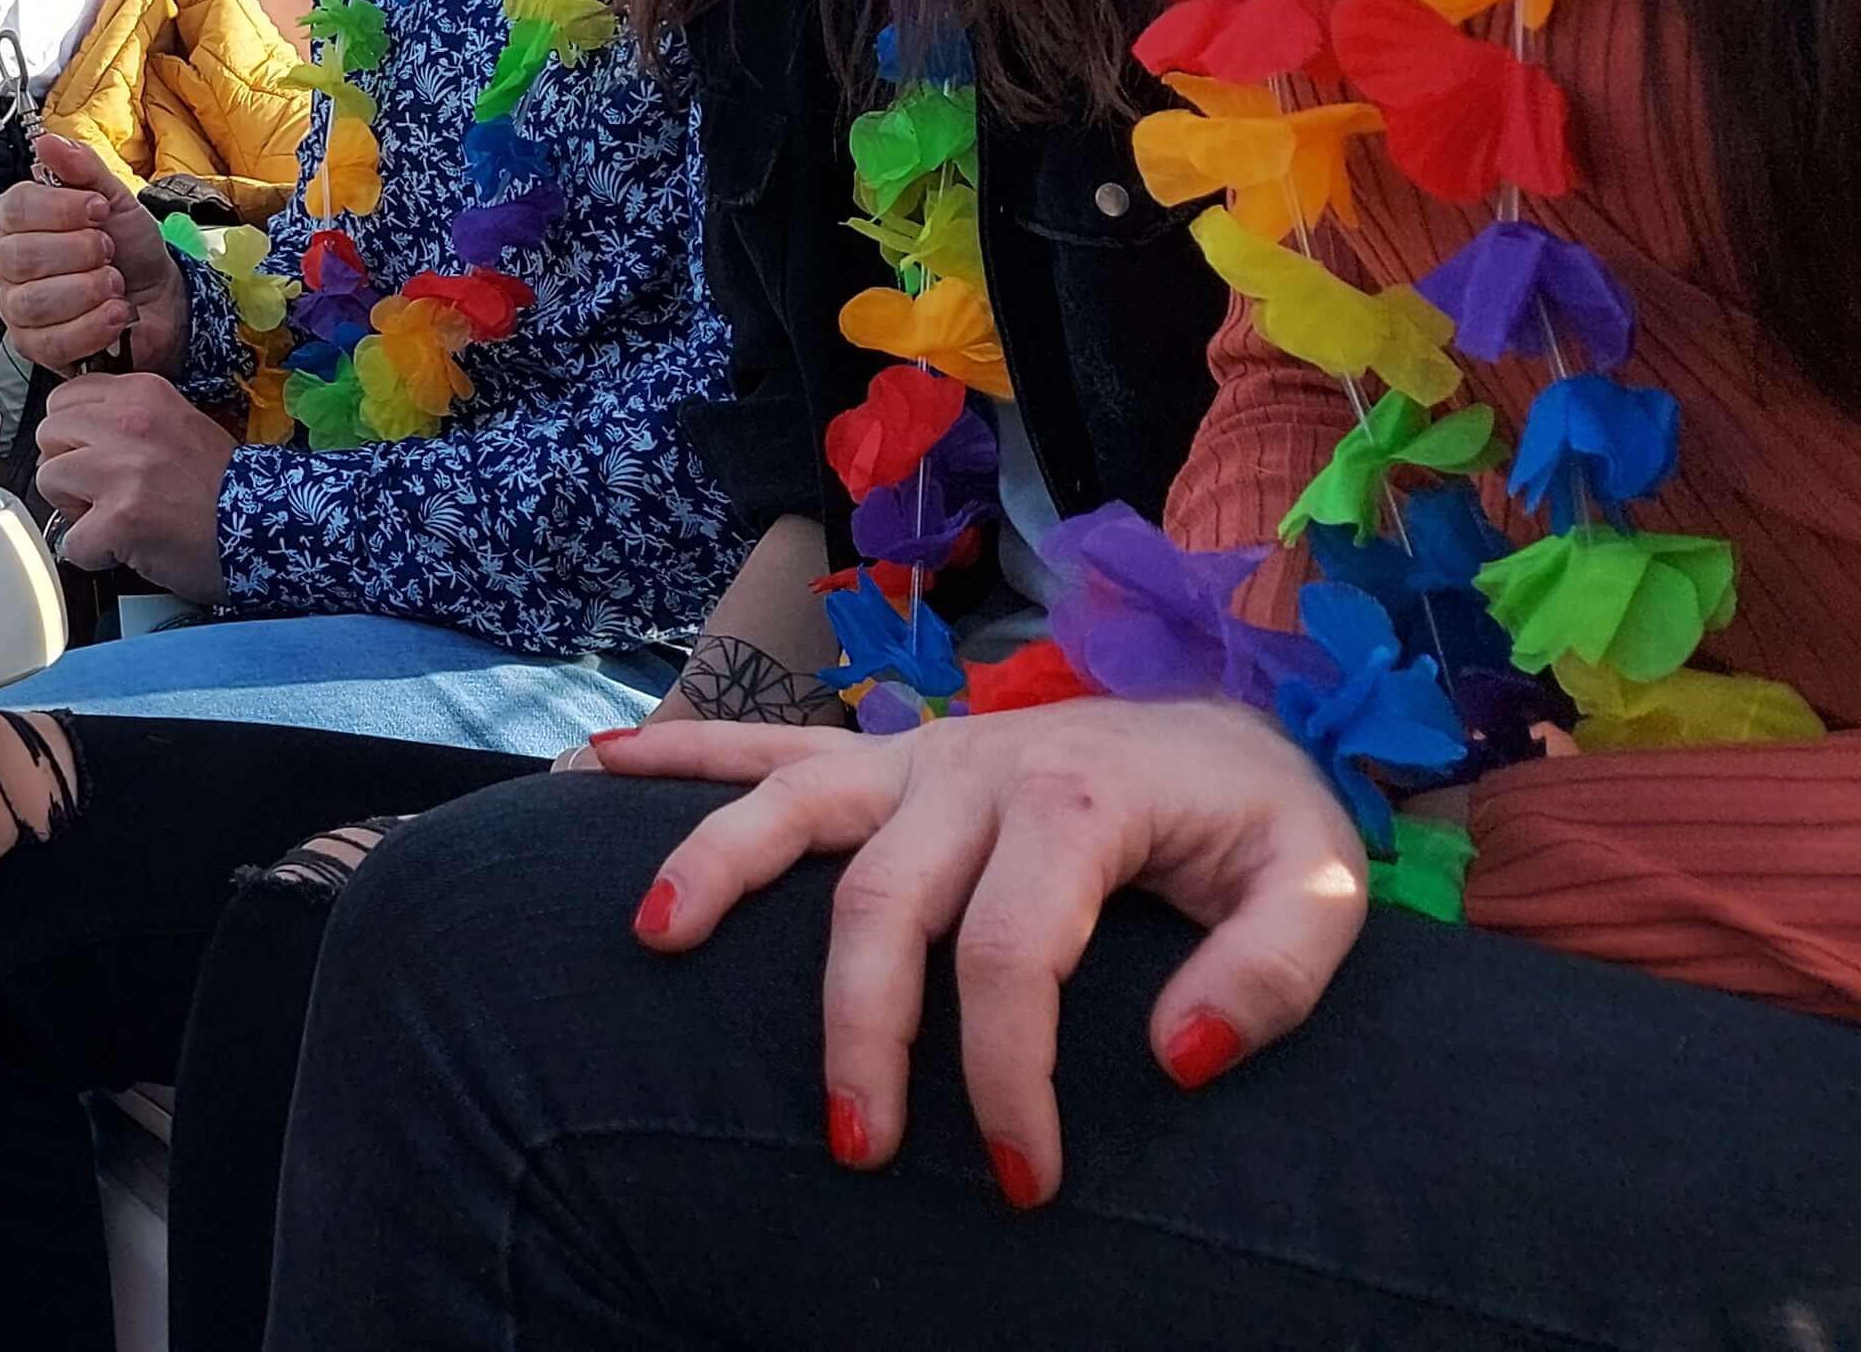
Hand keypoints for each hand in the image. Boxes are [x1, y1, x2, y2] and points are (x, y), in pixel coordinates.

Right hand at [0, 129, 184, 371]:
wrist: (160, 298)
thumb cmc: (130, 248)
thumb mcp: (114, 199)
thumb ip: (82, 168)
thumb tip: (47, 142)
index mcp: (18, 220)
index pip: (14, 209)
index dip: (60, 209)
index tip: (98, 209)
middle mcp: (8, 263)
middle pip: (20, 256)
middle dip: (78, 252)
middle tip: (108, 250)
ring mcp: (17, 307)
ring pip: (32, 301)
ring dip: (86, 290)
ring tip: (114, 284)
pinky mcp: (34, 347)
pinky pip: (50, 341)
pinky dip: (91, 326)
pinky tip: (114, 315)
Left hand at [32, 371, 232, 597]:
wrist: (267, 528)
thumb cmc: (225, 486)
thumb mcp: (177, 424)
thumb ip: (126, 419)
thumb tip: (76, 434)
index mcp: (143, 394)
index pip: (65, 397)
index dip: (74, 434)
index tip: (96, 455)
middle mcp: (129, 422)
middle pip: (49, 434)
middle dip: (68, 467)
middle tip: (105, 491)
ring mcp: (123, 469)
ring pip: (50, 480)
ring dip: (76, 509)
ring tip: (116, 518)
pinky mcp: (121, 518)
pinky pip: (70, 540)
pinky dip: (93, 554)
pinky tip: (126, 548)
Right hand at [596, 695, 1368, 1204]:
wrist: (1224, 726)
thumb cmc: (1257, 826)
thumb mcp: (1320, 887)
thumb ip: (1272, 975)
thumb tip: (1173, 1058)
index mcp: (1073, 800)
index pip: (1011, 954)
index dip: (1007, 1076)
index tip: (1025, 1180)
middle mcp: (971, 767)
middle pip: (882, 904)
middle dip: (858, 1032)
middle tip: (856, 1147)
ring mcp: (912, 756)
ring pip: (790, 806)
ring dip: (714, 867)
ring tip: (653, 936)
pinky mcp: (881, 757)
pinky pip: (760, 745)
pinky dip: (673, 751)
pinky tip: (587, 769)